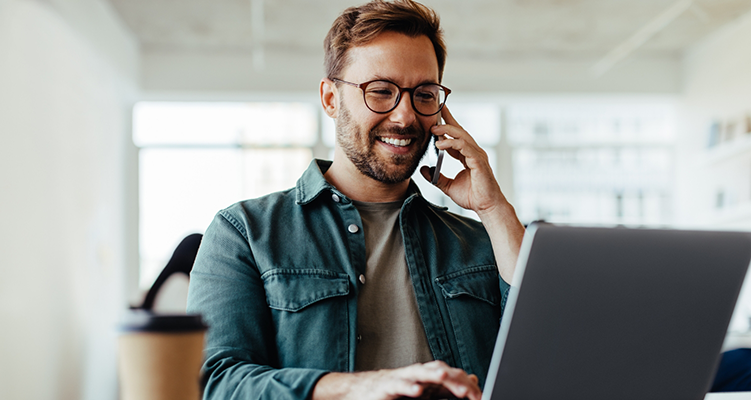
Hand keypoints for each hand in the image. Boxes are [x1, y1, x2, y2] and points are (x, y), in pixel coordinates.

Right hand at [312, 361, 481, 399]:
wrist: (365, 391)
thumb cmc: (396, 392)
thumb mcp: (427, 393)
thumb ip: (448, 388)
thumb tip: (472, 380)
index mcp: (429, 377)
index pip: (453, 377)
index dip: (466, 385)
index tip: (480, 396)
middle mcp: (418, 374)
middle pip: (440, 371)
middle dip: (454, 380)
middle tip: (469, 391)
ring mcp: (403, 378)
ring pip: (420, 373)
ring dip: (432, 375)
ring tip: (444, 377)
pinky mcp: (388, 386)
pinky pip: (399, 385)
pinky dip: (407, 387)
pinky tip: (416, 390)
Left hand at [420, 106, 507, 217]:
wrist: (486, 207)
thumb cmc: (473, 197)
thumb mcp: (448, 186)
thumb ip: (436, 177)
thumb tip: (423, 170)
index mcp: (467, 155)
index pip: (456, 136)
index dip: (447, 125)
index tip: (436, 116)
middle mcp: (473, 152)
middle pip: (459, 130)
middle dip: (447, 119)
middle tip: (434, 113)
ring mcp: (477, 155)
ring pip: (462, 136)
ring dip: (447, 130)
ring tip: (433, 129)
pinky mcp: (478, 161)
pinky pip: (464, 147)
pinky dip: (452, 143)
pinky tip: (440, 143)